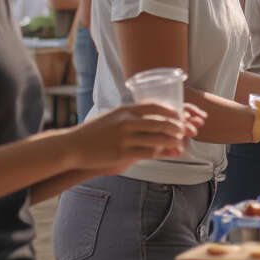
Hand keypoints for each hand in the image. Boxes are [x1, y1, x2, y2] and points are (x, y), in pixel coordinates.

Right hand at [66, 102, 191, 170]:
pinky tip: (163, 153)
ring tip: (179, 143)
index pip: (156, 107)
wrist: (73, 146)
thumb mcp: (113, 116)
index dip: (172, 111)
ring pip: (157, 139)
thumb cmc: (94, 131)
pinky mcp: (122, 153)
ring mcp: (125, 138)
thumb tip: (149, 115)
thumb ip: (131, 115)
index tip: (182, 116)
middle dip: (178, 127)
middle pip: (161, 123)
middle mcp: (127, 122)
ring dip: (172, 142)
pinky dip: (158, 153)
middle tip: (186, 131)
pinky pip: (147, 153)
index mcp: (126, 110)